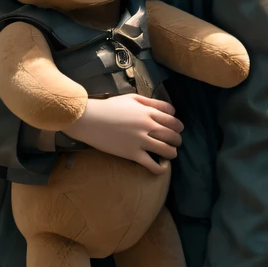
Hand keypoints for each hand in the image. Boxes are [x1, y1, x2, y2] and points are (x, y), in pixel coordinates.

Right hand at [67, 94, 182, 174]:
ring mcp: (141, 141)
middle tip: (176, 141)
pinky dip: (161, 168)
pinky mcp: (133, 154)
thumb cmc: (108, 107)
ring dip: (172, 152)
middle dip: (177, 139)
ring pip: (167, 150)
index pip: (172, 118)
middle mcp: (148, 125)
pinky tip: (162, 167)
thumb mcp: (131, 98)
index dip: (177, 124)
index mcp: (148, 111)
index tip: (176, 128)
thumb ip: (149, 102)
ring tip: (170, 153)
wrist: (90, 119)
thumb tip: (166, 109)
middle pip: (173, 134)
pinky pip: (152, 164)